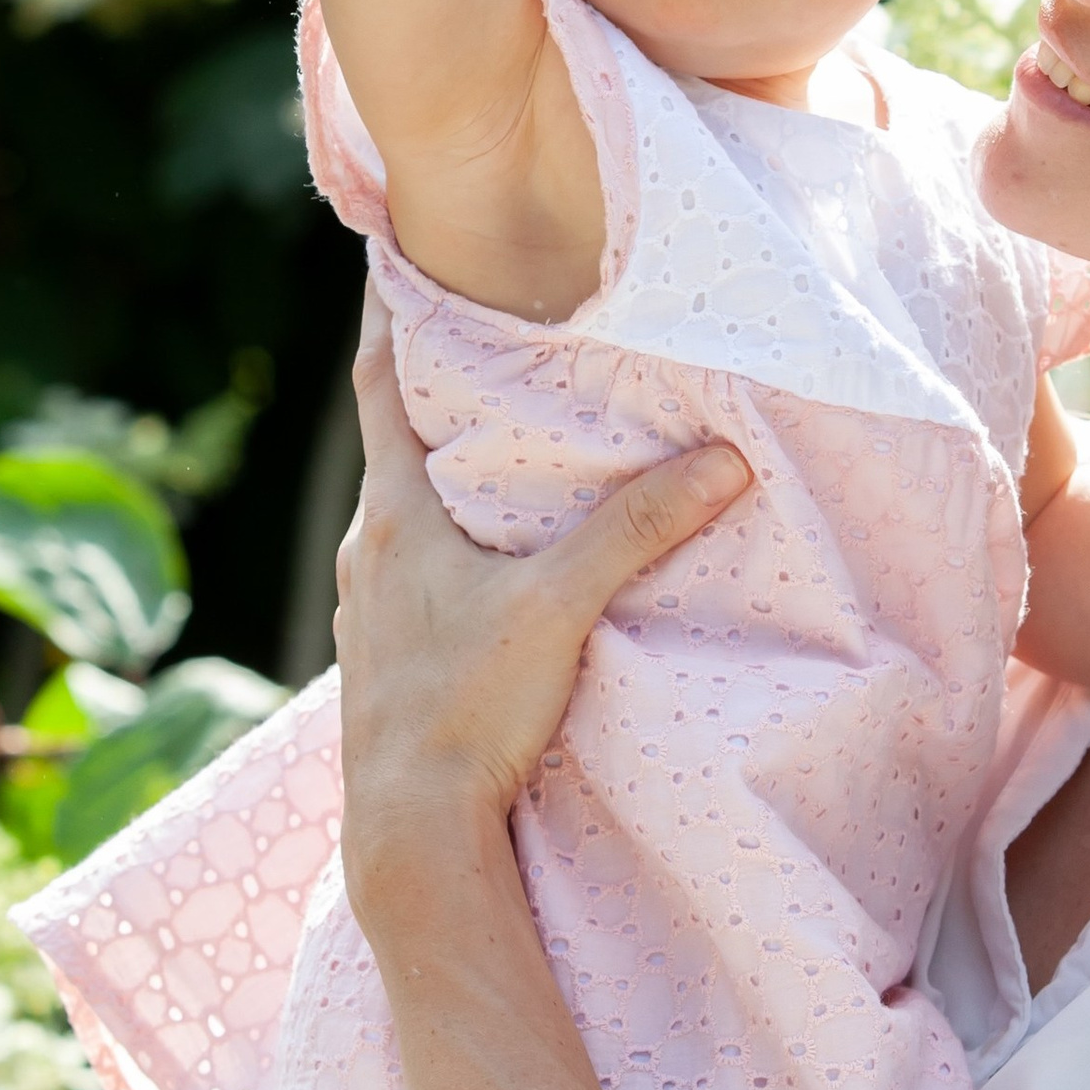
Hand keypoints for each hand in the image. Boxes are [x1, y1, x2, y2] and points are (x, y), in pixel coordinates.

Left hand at [335, 305, 752, 842]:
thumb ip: (638, 529)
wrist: (409, 831)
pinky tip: (482, 575)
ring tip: (494, 459)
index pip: (378, 385)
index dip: (386, 318)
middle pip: (394, 449)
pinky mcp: (381, 665)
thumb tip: (722, 461)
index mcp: (396, 516)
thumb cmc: (467, 709)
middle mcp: (368, 553)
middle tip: (481, 349)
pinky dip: (442, 553)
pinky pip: (409, 580)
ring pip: (402, 521)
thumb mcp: (561, 607)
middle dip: (433, 399)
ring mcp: (367, 613)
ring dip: (439, 485)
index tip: (392, 258)